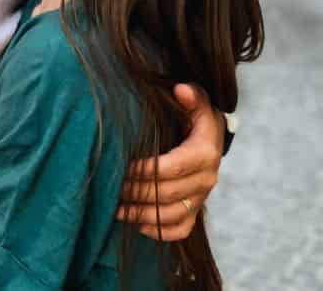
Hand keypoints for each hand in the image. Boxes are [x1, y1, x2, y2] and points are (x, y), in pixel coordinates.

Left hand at [116, 83, 223, 240]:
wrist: (211, 137)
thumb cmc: (196, 116)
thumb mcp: (197, 102)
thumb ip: (191, 95)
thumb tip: (181, 90)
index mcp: (204, 153)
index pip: (172, 167)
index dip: (146, 170)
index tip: (123, 166)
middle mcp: (206, 179)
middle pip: (168, 194)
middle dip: (137, 191)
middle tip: (112, 186)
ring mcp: (201, 197)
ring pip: (172, 215)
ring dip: (142, 215)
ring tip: (115, 208)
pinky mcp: (196, 210)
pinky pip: (180, 229)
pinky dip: (160, 232)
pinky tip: (137, 225)